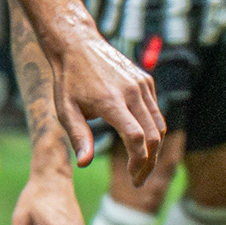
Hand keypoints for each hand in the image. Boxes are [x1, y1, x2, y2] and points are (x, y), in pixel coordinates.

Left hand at [46, 17, 168, 182]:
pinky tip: (140, 142)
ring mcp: (142, 84)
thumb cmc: (68, 80)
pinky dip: (153, 129)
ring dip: (154, 148)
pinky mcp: (146, 80)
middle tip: (138, 180)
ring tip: (141, 165)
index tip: (133, 178)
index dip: (138, 161)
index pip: (136, 138)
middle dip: (149, 162)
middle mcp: (132, 92)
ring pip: (159, 124)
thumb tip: (84, 164)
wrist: (77, 44)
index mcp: (111, 101)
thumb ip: (79, 137)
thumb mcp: (66, 110)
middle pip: (154, 135)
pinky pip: (155, 110)